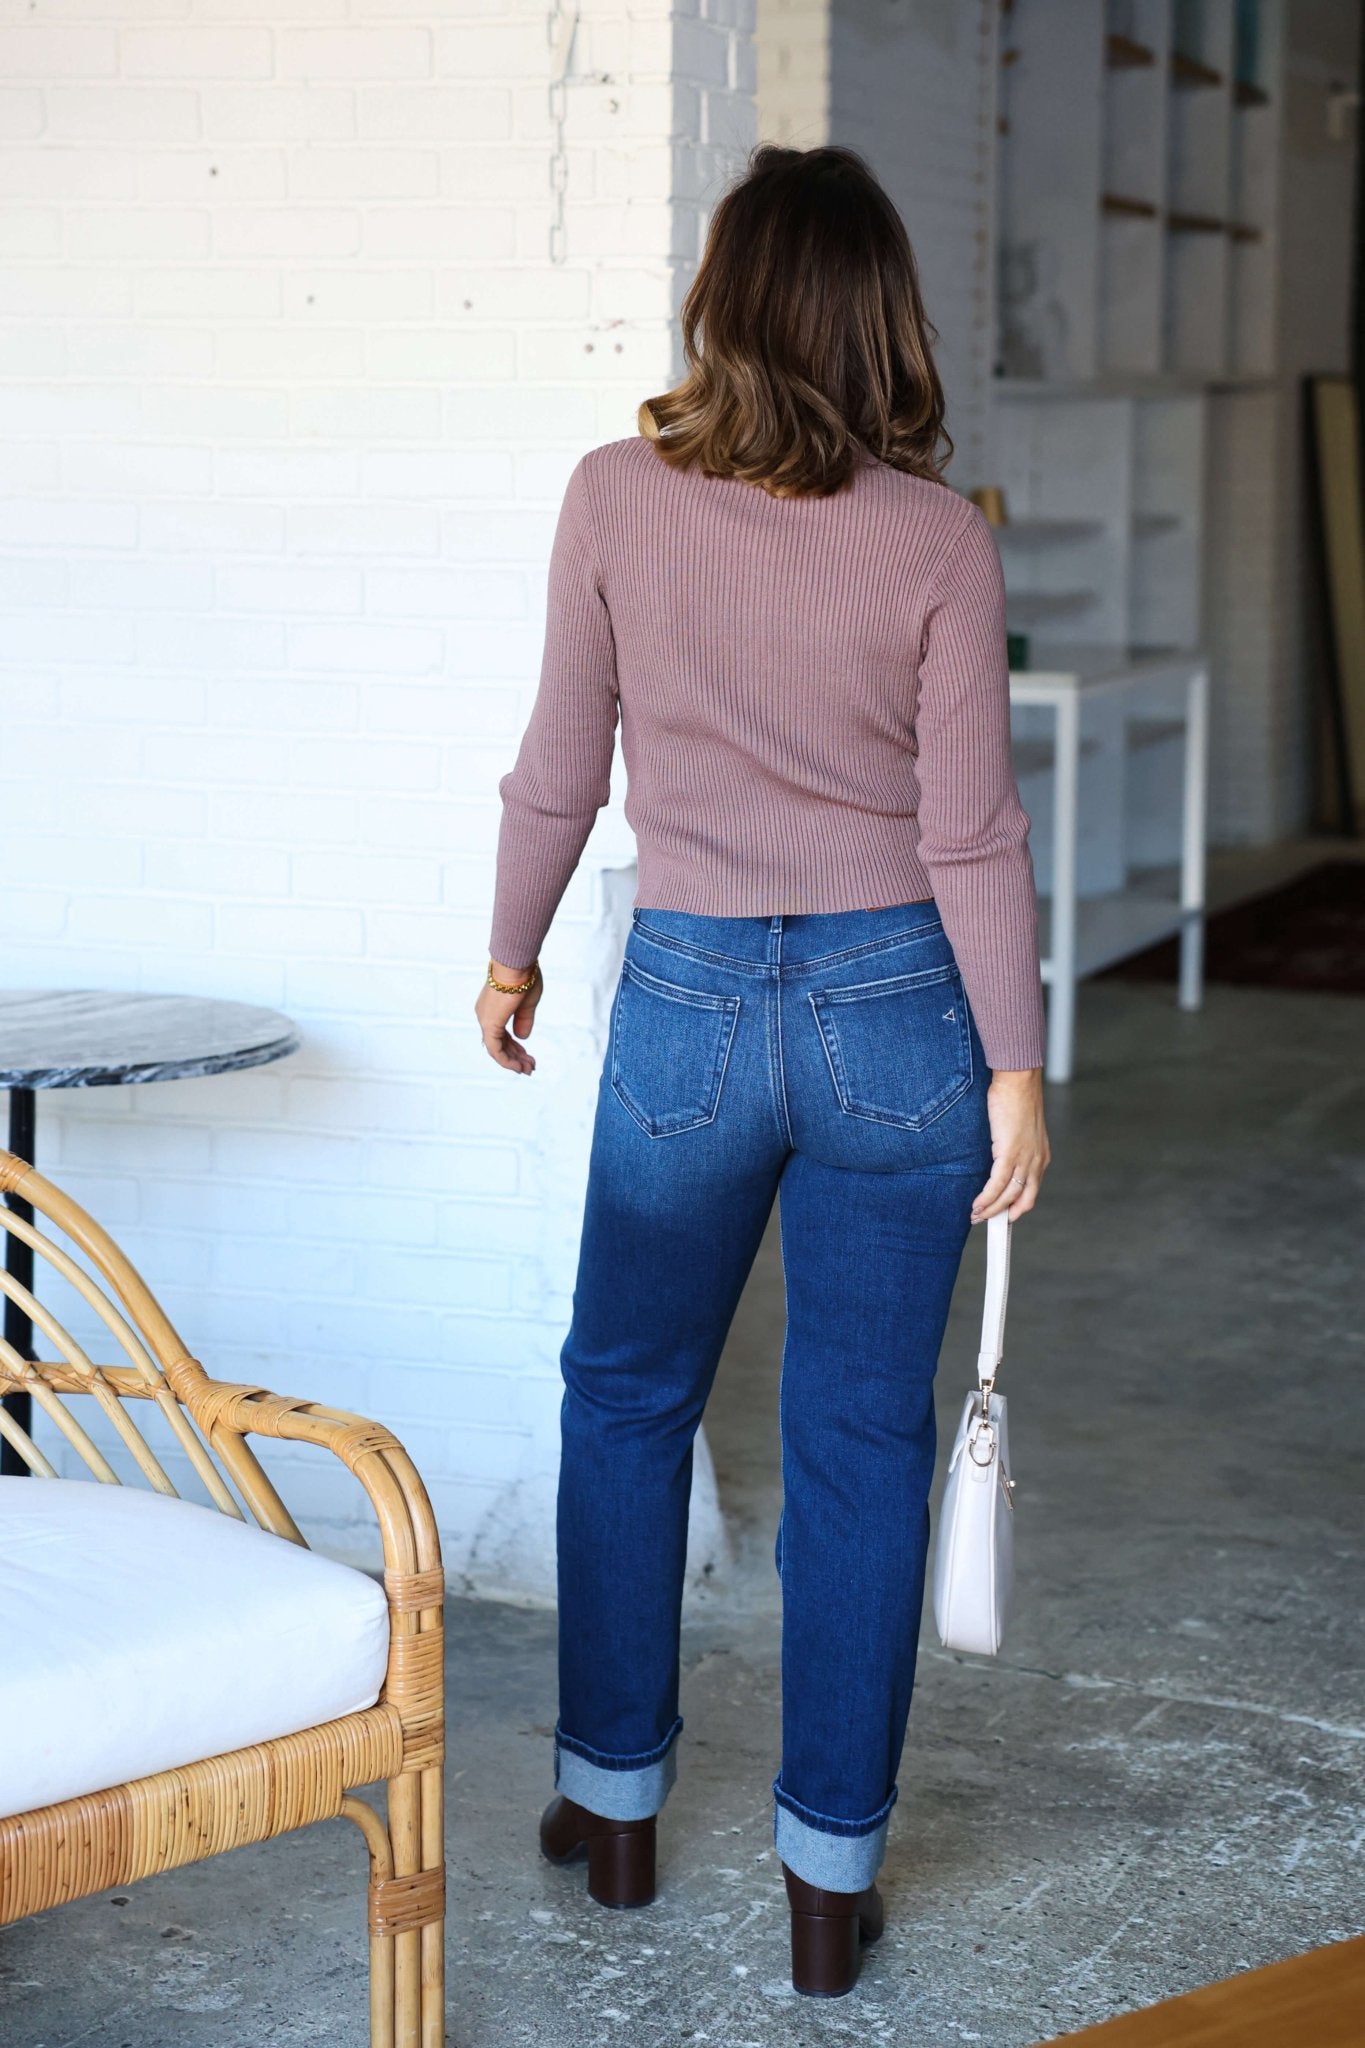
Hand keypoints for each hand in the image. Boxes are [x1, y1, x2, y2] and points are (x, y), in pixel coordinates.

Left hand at [475, 960, 541, 1074]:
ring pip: (497, 1049)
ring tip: (528, 1070)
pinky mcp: (489, 1025)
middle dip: (516, 1057)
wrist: (516, 964)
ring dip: (513, 1061)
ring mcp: (485, 1020)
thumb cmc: (523, 977)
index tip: (528, 1055)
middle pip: (500, 1043)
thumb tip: (522, 1038)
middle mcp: (485, 1015)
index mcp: (493, 1007)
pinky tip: (518, 1067)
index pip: (502, 1033)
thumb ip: (524, 1020)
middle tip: (530, 1067)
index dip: (515, 1047)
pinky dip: (506, 1061)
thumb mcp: (527, 1003)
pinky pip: (495, 1050)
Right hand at [971, 1068, 1049, 1223]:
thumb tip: (998, 1159)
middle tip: (986, 1221)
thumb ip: (1014, 1146)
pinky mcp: (1010, 1153)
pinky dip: (986, 1198)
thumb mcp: (1020, 1128)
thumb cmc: (1016, 1097)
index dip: (1018, 1207)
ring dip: (990, 1209)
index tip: (1006, 1216)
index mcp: (1041, 1156)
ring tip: (976, 1215)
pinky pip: (997, 1184)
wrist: (1018, 1080)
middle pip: (1021, 1199)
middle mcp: (1036, 1161)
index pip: (1031, 1191)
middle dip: (1003, 1214)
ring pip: (1008, 1195)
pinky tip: (977, 1205)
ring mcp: (1025, 1159)